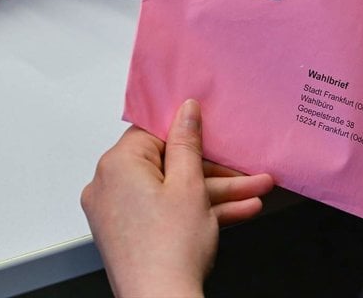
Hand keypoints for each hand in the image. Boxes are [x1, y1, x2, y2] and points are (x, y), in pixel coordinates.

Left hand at [81, 100, 273, 297]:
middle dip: (214, 170)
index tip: (211, 132)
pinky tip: (237, 211)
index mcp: (117, 165)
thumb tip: (185, 111)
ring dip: (215, 193)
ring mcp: (118, 213)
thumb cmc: (169, 251)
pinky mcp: (129, 235)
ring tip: (253, 193)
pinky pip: (165, 212)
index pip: (153, 132)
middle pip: (168, 164)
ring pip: (172, 192)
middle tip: (244, 170)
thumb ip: (188, 142)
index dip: (187, 133)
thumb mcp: (190, 185)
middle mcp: (109, 187)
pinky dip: (196, 212)